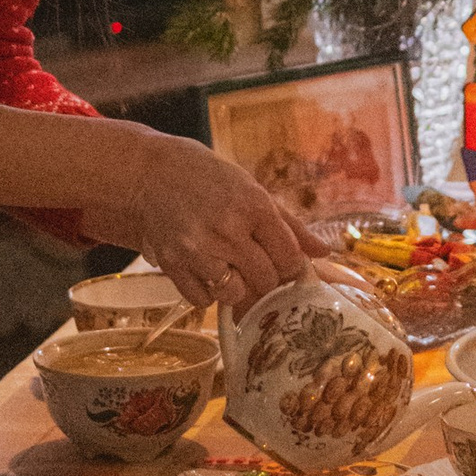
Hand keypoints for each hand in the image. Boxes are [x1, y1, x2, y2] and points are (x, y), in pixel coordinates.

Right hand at [87, 130, 316, 317]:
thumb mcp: (253, 191)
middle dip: (267, 279)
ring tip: (230, 269)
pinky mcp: (173, 264)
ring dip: (238, 289)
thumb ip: (290, 226)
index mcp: (253, 205)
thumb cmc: (210, 181)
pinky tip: (206, 271)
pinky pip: (202, 301)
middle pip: (266, 279)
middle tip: (256, 266)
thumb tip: (325, 253)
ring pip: (235, 294)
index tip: (284, 263)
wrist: (151, 175)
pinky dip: (208, 294)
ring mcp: (198, 249)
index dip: (291, 266)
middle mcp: (227, 228)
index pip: (290, 257)